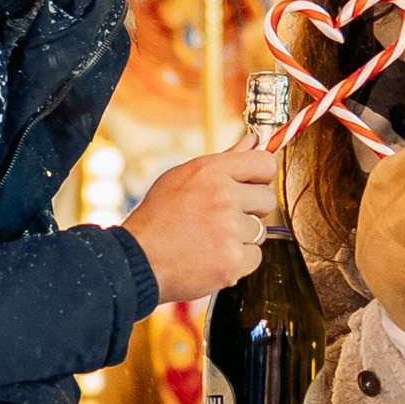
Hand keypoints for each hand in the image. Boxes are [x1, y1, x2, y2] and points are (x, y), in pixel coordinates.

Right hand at [122, 143, 280, 301]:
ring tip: (211, 239)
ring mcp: (229, 230)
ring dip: (242, 237)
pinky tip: (213, 257)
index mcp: (210, 172)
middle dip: (251, 210)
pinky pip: (254, 256)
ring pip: (260, 231)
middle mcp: (223, 197)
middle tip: (224, 218)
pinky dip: (237, 261)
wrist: (138, 261)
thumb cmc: (157, 219)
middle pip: (267, 199)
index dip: (261, 175)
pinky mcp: (232, 260)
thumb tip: (253, 142)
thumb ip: (223, 161)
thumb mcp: (181, 178)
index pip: (264, 163)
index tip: (253, 185)